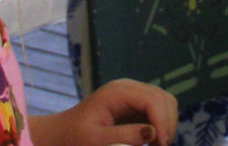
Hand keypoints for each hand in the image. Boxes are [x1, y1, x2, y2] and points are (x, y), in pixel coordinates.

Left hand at [34, 79, 178, 145]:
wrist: (60, 134)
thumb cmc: (73, 138)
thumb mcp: (95, 141)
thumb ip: (123, 137)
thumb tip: (152, 133)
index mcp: (118, 92)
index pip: (153, 99)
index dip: (162, 122)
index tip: (161, 145)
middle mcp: (128, 87)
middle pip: (163, 98)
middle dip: (167, 123)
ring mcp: (132, 94)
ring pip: (164, 102)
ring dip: (166, 123)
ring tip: (157, 144)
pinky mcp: (134, 103)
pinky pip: (157, 109)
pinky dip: (160, 123)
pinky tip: (152, 139)